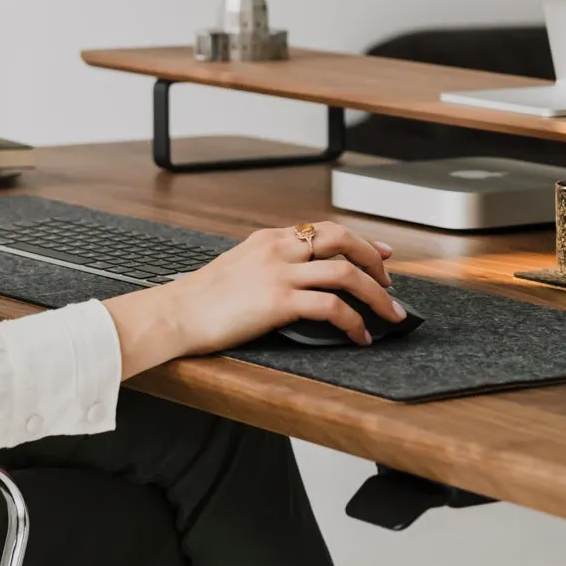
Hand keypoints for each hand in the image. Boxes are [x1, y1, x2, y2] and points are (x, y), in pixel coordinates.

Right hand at [102, 221, 402, 375]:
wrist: (175, 313)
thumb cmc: (202, 298)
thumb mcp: (239, 265)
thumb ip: (270, 263)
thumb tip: (298, 276)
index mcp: (270, 238)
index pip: (325, 229)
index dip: (360, 241)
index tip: (381, 254)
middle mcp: (278, 249)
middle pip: (343, 239)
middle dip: (375, 260)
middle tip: (390, 283)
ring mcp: (279, 273)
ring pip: (346, 272)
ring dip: (376, 294)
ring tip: (390, 313)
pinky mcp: (278, 301)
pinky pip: (332, 307)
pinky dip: (354, 322)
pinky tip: (361, 335)